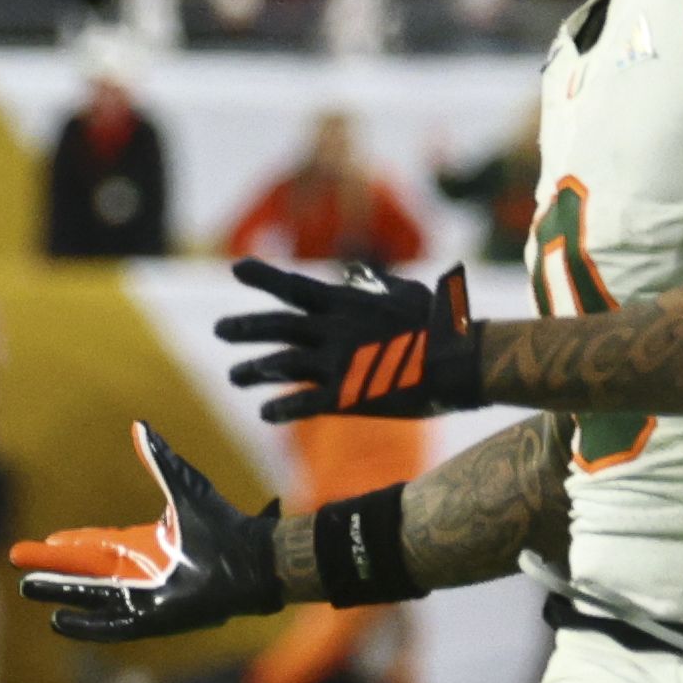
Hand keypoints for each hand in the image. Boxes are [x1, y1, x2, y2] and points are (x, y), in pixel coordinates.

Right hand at [11, 422, 283, 641]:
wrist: (251, 557)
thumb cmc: (223, 525)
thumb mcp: (184, 487)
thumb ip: (159, 461)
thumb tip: (139, 427)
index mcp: (147, 546)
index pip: (99, 546)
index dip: (72, 545)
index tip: (47, 542)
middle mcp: (142, 574)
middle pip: (87, 573)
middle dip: (53, 570)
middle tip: (20, 566)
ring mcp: (146, 598)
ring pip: (92, 597)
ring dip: (60, 593)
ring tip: (27, 587)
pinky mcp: (153, 619)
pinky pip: (112, 625)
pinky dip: (85, 625)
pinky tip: (58, 621)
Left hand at [216, 257, 484, 420]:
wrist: (463, 358)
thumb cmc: (442, 322)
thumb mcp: (407, 292)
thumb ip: (377, 284)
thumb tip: (359, 272)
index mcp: (347, 303)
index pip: (294, 286)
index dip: (264, 276)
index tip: (237, 268)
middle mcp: (334, 329)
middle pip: (277, 326)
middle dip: (245, 327)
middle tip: (219, 329)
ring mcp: (339, 362)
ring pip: (282, 365)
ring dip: (254, 369)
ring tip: (234, 376)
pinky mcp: (350, 396)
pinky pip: (306, 403)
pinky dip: (282, 408)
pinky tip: (265, 414)